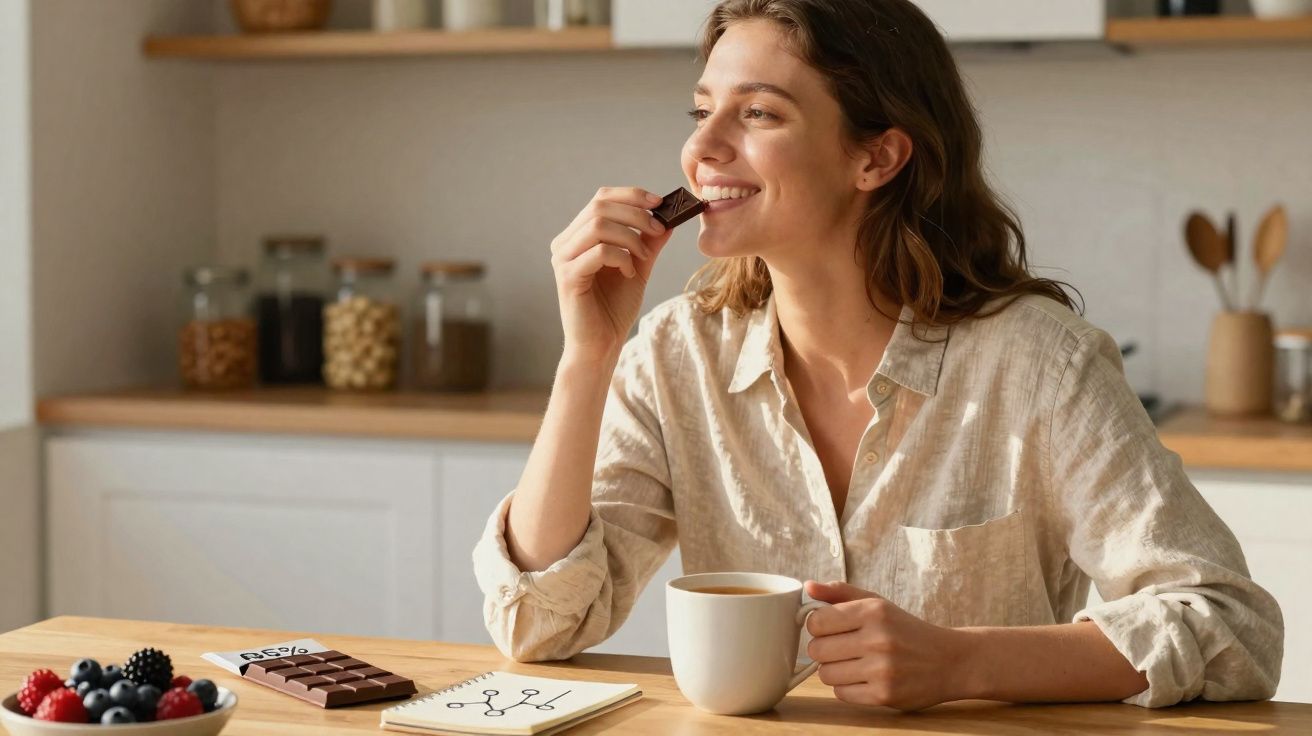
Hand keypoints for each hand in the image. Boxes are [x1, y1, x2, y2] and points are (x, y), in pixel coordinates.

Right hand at [550, 187, 673, 365]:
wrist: (601, 345)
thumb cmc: (614, 309)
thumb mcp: (637, 268)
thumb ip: (648, 243)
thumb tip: (668, 217)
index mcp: (577, 237)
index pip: (600, 198)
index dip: (631, 195)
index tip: (659, 202)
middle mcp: (564, 244)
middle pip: (599, 206)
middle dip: (636, 213)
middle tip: (658, 229)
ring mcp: (563, 259)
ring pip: (598, 225)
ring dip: (630, 237)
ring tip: (642, 258)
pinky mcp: (568, 277)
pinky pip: (599, 252)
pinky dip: (622, 258)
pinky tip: (629, 275)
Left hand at [804, 580, 973, 710]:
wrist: (949, 661)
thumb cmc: (906, 630)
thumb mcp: (878, 604)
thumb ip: (841, 593)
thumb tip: (808, 586)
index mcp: (873, 611)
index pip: (816, 622)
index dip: (818, 626)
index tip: (829, 629)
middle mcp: (878, 639)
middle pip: (817, 650)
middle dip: (824, 650)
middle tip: (842, 648)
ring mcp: (881, 669)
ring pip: (825, 674)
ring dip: (834, 670)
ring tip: (853, 664)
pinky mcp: (884, 695)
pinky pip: (841, 694)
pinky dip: (847, 688)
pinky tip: (864, 679)